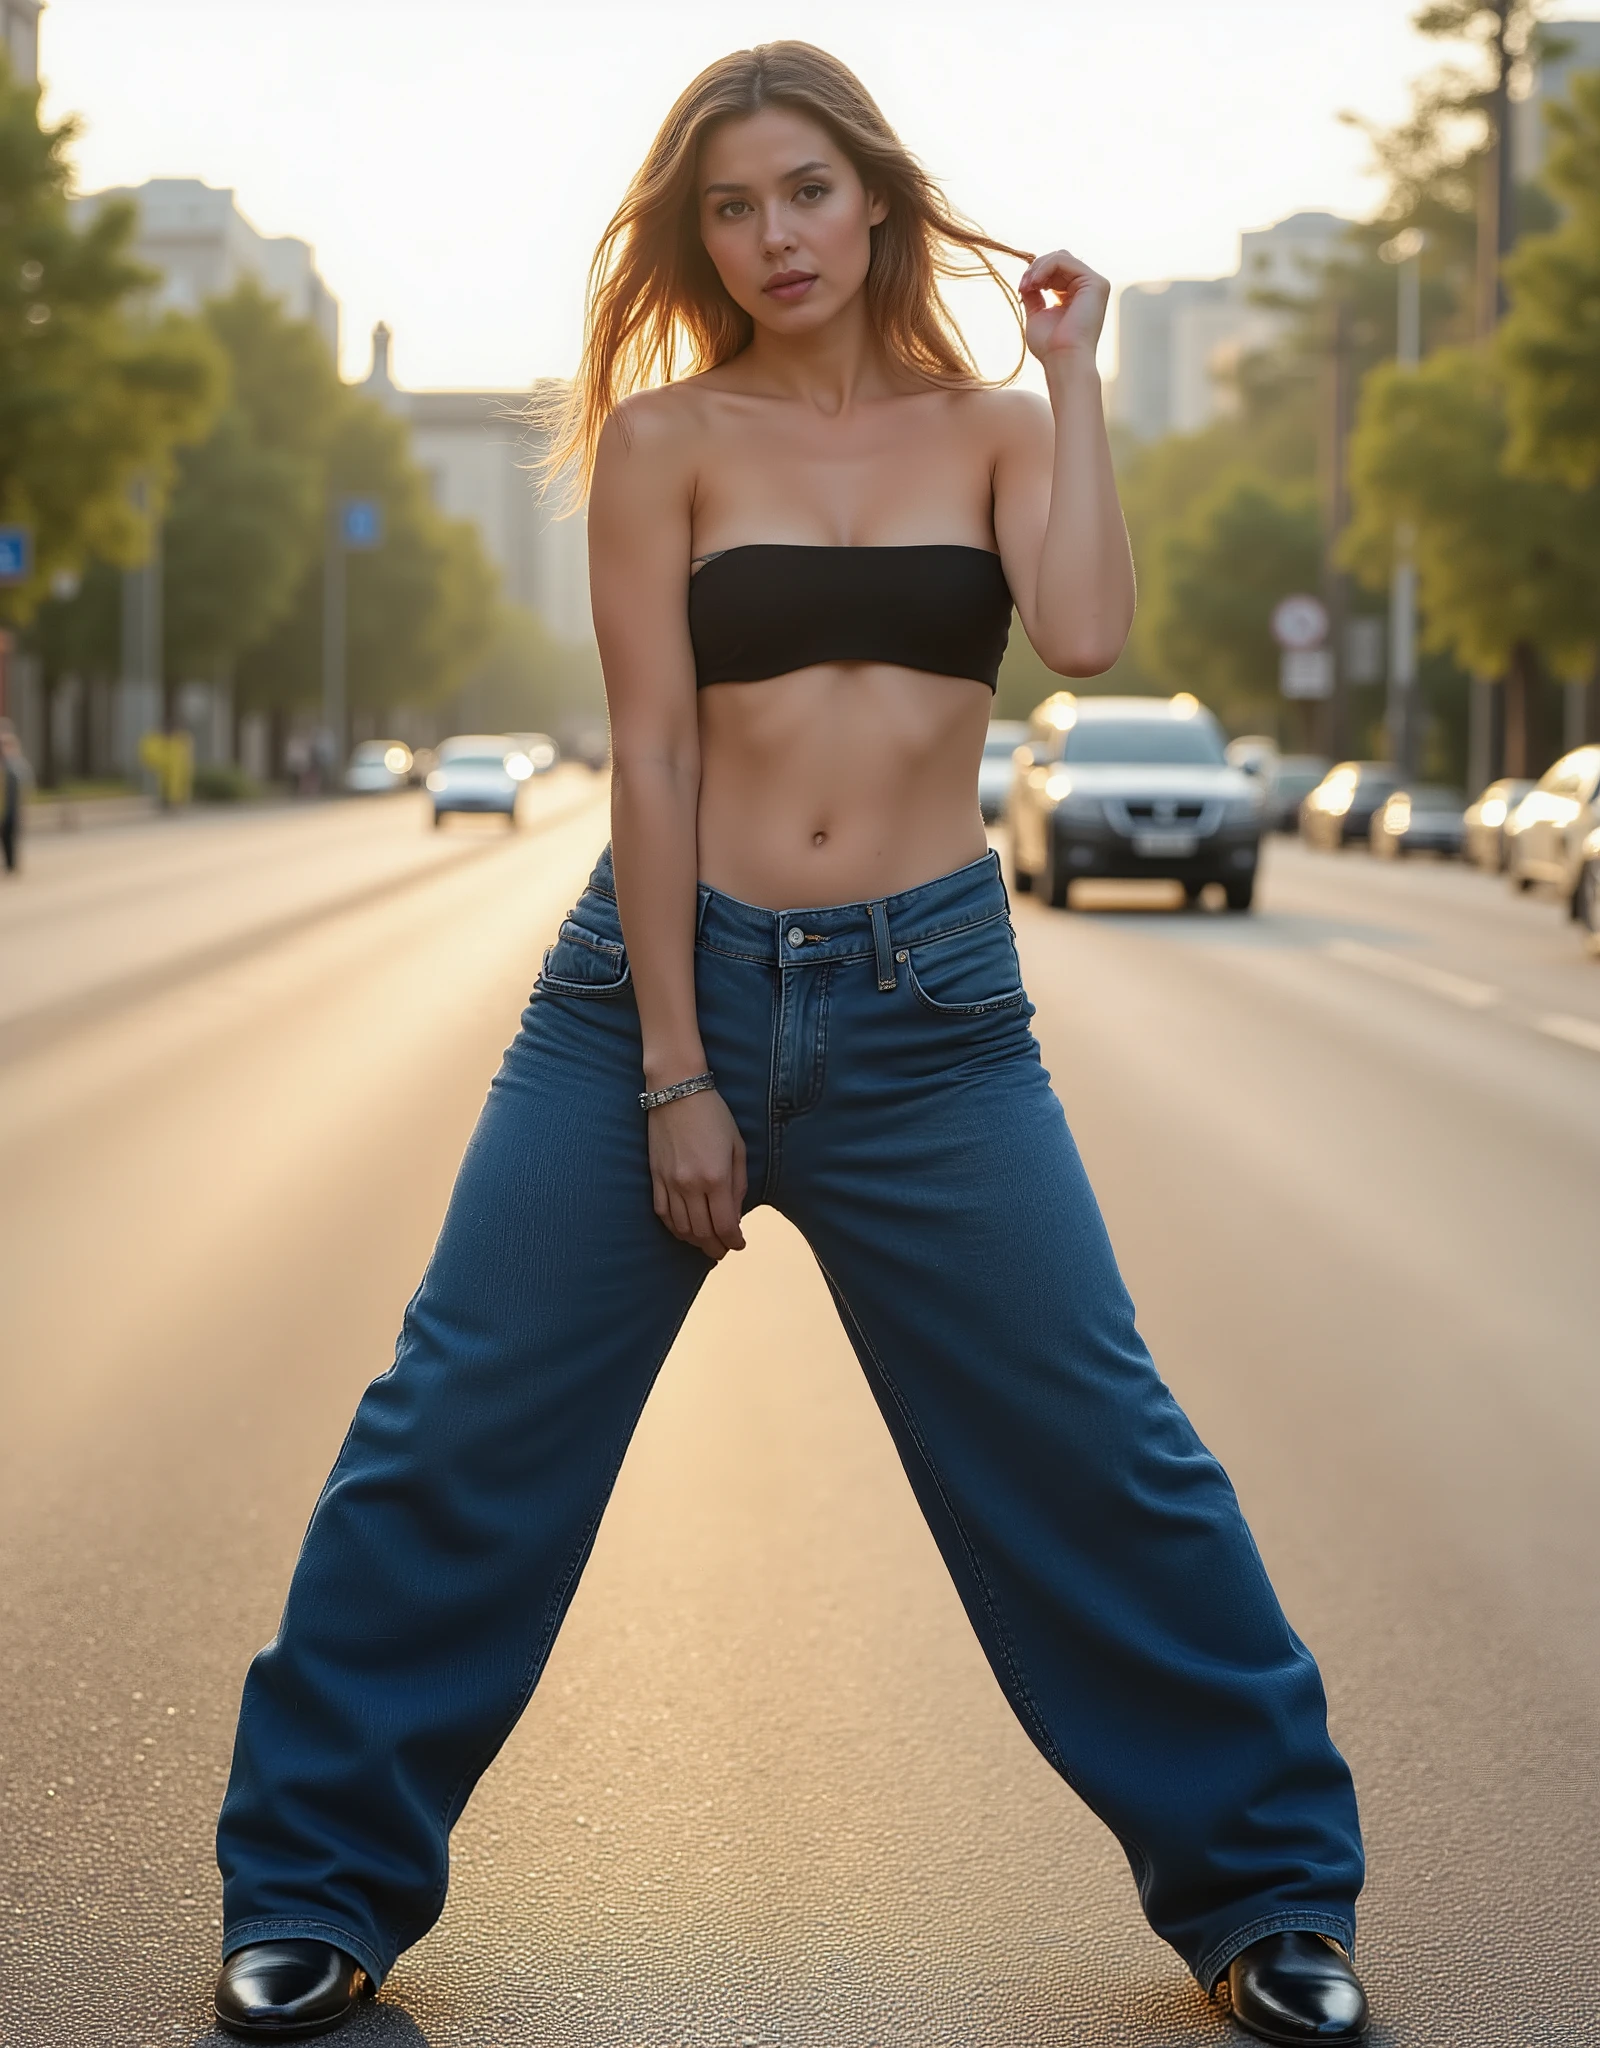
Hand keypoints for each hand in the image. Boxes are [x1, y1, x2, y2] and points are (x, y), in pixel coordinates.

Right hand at [648, 1087, 747, 1260]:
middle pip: (702, 1232)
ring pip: (681, 1227)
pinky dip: (674, 1227)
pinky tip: (684, 1229)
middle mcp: (691, 1185)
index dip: (733, 1241)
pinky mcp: (654, 1177)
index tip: (739, 1244)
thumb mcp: (737, 1147)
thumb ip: (738, 1184)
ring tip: (705, 1243)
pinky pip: (662, 1213)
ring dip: (695, 1241)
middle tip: (722, 1251)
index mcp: (716, 1177)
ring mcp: (669, 1183)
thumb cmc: (713, 1115)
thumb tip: (735, 1215)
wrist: (676, 1092)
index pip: (724, 1225)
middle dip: (714, 1247)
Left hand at [1020, 248, 1109, 362]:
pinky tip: (1036, 283)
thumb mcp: (1037, 314)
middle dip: (1036, 269)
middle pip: (1059, 259)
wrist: (1063, 360)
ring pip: (1060, 257)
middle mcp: (1088, 288)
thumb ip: (1034, 295)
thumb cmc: (1050, 347)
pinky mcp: (1096, 283)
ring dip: (1038, 268)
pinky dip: (1044, 268)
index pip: (1056, 270)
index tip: (1021, 289)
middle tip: (1023, 286)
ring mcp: (1095, 284)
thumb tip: (1027, 279)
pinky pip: (1063, 261)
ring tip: (1027, 286)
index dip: (1036, 274)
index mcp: (1077, 295)